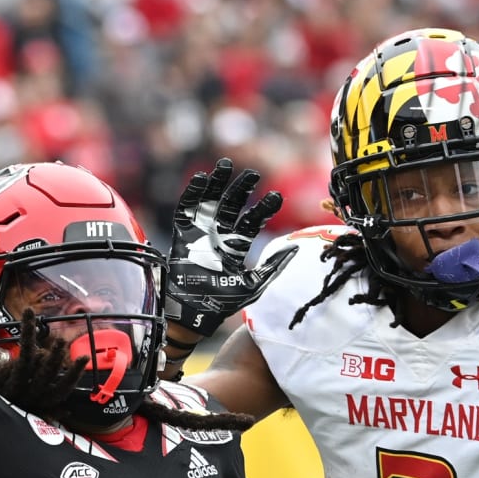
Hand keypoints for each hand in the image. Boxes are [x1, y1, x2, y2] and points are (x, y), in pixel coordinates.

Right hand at [165, 158, 297, 337]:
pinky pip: (186, 210)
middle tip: (253, 173)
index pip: (252, 221)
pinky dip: (192, 194)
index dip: (263, 208)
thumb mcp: (254, 285)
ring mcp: (200, 234)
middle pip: (231, 205)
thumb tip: (296, 248)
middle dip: (241, 188)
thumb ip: (273, 266)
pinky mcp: (182, 236)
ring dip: (217, 183)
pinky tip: (202, 178)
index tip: (276, 197)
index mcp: (236, 247)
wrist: (193, 312)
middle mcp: (219, 237)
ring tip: (225, 165)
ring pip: (210, 202)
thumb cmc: (222, 303)